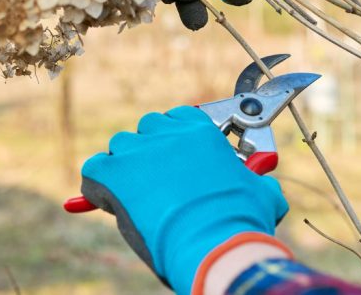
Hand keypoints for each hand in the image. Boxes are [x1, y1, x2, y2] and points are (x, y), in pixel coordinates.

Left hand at [80, 106, 289, 294]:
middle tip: (159, 180)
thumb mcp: (260, 195)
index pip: (179, 118)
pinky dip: (97, 184)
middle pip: (148, 128)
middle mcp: (168, 133)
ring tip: (138, 196)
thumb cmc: (240, 221)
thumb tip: (266, 189)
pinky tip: (109, 200)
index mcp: (202, 132)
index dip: (177, 140)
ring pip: (121, 146)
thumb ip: (258, 184)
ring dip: (126, 167)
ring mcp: (138, 151)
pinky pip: (94, 168)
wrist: (213, 243)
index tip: (180, 160)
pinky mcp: (113, 173)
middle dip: (152, 151)